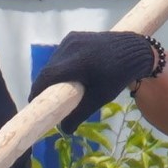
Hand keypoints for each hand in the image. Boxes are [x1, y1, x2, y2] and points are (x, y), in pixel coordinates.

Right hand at [32, 30, 160, 124]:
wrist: (133, 50)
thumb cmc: (117, 76)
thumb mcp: (99, 98)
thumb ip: (79, 114)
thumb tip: (64, 131)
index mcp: (76, 63)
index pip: (47, 77)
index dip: (37, 91)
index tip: (34, 103)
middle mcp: (70, 48)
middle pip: (48, 70)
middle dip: (45, 85)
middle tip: (47, 100)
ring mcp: (71, 39)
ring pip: (53, 62)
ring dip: (52, 75)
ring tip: (58, 88)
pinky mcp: (73, 36)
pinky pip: (60, 54)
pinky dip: (60, 65)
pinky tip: (68, 74)